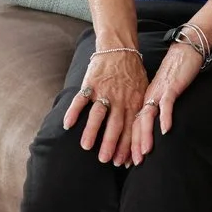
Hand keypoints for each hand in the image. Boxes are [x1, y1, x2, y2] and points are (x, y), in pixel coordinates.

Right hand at [65, 41, 151, 166]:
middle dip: (111, 144)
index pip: (132, 128)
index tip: (124, 163)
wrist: (120, 48)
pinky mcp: (90, 83)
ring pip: (98, 114)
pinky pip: (81, 99)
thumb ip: (142, 112)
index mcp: (134, 102)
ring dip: (93, 131)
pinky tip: (68, 125)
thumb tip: (144, 138)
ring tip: (87, 147)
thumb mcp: (143, 92)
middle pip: (116, 124)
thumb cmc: (133, 74)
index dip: (129, 146)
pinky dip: (73, 111)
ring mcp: (104, 91)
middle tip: (106, 160)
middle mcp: (119, 99)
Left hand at [125, 39, 200, 164]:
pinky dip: (165, 117)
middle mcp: (147, 98)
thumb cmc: (174, 73)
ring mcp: (158, 93)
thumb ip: (155, 108)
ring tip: (143, 153)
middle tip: (127, 164)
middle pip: (136, 124)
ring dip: (144, 136)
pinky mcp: (170, 87)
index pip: (133, 126)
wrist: (183, 51)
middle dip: (131, 146)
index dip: (128, 145)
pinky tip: (166, 130)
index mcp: (143, 100)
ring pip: (147, 117)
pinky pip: (166, 104)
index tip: (125, 162)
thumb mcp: (161, 93)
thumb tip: (152, 127)